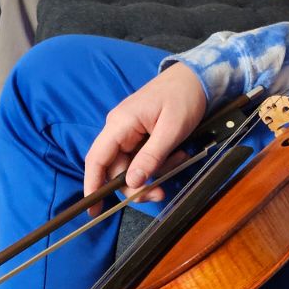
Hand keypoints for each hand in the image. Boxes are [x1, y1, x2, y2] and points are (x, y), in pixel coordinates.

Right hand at [84, 63, 208, 205]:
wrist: (195, 77)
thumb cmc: (183, 97)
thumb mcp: (171, 130)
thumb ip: (151, 157)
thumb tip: (132, 183)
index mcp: (120, 124)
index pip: (96, 159)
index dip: (92, 185)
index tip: (94, 210)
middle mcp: (119, 129)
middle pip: (117, 170)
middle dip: (138, 185)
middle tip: (161, 192)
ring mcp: (129, 133)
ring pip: (132, 167)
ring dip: (154, 173)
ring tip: (180, 160)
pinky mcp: (141, 135)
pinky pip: (143, 158)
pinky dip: (159, 163)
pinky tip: (178, 155)